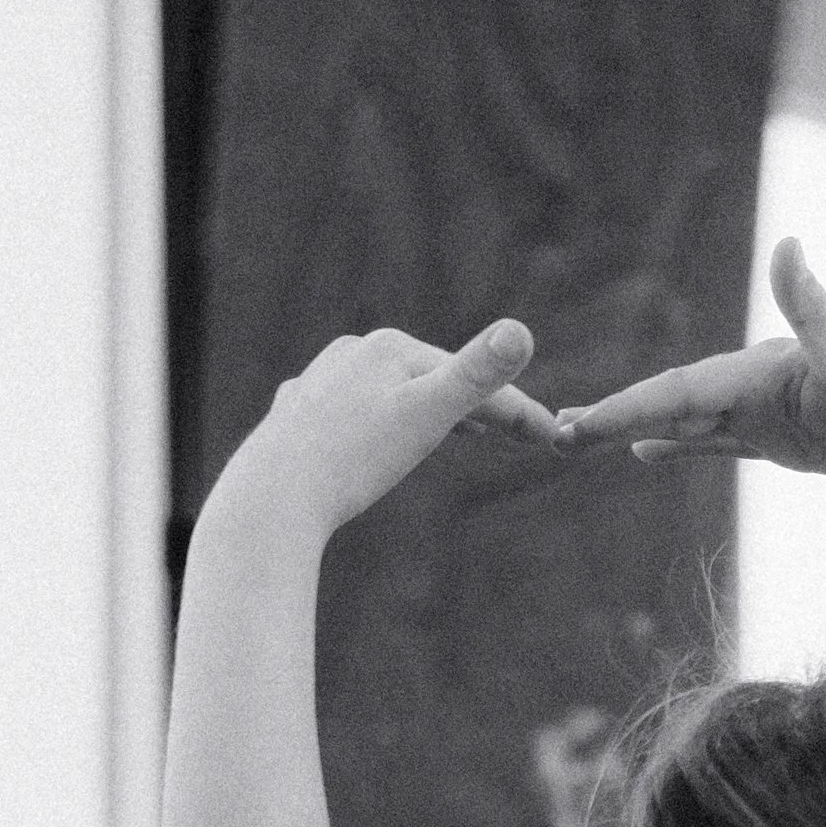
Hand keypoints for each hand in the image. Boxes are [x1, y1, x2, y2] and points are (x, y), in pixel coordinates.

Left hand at [227, 322, 558, 538]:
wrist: (274, 495)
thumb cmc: (356, 458)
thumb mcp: (427, 416)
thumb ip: (476, 376)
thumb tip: (521, 331)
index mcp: (392, 349)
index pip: (468, 382)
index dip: (515, 411)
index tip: (550, 437)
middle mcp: (352, 353)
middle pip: (429, 381)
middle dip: (474, 404)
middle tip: (514, 430)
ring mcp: (320, 382)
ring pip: (387, 393)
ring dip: (425, 410)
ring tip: (456, 432)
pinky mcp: (295, 416)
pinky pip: (347, 415)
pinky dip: (374, 424)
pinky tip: (367, 435)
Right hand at [554, 239, 825, 481]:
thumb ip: (813, 306)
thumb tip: (787, 244)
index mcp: (759, 369)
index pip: (679, 391)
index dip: (628, 408)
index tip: (581, 424)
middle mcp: (753, 385)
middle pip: (669, 404)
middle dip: (614, 417)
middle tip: (556, 431)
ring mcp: (763, 411)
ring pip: (683, 422)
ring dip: (634, 428)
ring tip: (583, 436)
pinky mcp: (780, 439)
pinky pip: (713, 442)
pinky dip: (676, 444)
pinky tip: (647, 452)